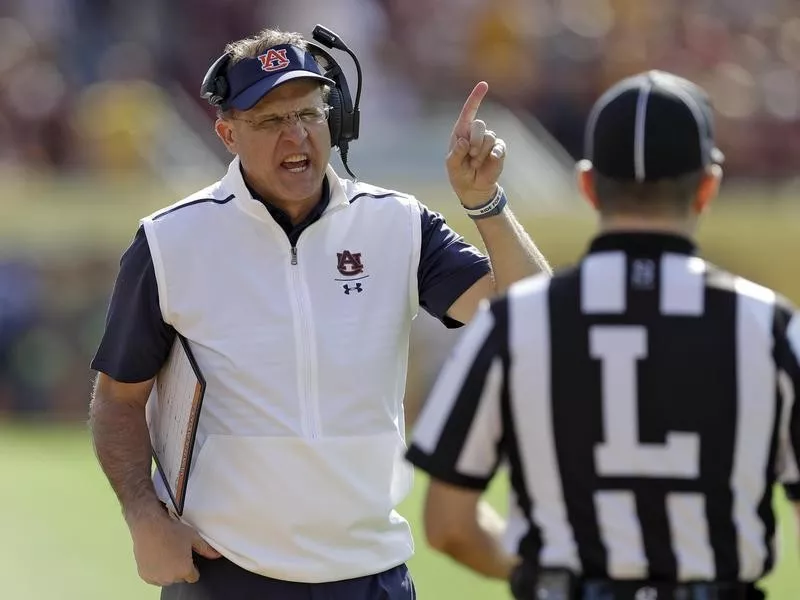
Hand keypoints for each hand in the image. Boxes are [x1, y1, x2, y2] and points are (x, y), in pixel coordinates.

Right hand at [128, 509, 220, 585]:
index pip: (193, 577)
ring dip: (168, 571)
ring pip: (167, 579)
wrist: (149, 526)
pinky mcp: (145, 576)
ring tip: (167, 554)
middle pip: (180, 578)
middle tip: (176, 553)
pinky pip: (155, 578)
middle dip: (180, 569)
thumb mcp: (193, 537)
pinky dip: (156, 571)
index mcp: (184, 570)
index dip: (192, 568)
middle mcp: (170, 578)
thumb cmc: (172, 531)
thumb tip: (217, 555)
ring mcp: (156, 578)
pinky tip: (157, 558)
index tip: (188, 559)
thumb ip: (206, 549)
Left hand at [446, 81, 506, 207]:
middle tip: (470, 156)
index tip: (484, 85)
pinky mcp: (499, 149)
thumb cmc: (459, 173)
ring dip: (480, 154)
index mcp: (462, 132)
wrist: (473, 187)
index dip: (476, 98)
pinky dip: (493, 154)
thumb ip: (456, 153)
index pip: (468, 111)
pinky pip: (498, 146)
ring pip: (489, 137)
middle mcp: (476, 133)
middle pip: (480, 125)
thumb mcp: (452, 165)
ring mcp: (488, 140)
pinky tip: (491, 160)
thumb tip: (465, 141)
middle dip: (474, 142)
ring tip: (475, 163)